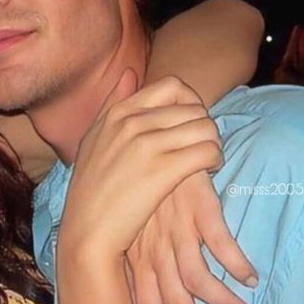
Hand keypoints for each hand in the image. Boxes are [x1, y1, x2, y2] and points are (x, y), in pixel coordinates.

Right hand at [58, 74, 223, 265]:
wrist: (88, 230)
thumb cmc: (92, 189)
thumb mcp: (93, 138)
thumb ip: (112, 103)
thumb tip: (130, 72)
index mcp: (117, 113)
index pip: (171, 86)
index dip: (190, 103)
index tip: (188, 125)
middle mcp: (131, 123)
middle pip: (193, 107)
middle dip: (204, 126)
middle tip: (199, 147)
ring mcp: (146, 145)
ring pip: (206, 127)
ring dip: (213, 143)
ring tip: (205, 160)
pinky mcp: (163, 171)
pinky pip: (208, 151)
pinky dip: (215, 161)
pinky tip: (206, 173)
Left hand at [127, 170, 257, 303]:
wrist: (144, 141)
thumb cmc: (133, 186)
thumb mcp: (124, 226)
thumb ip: (129, 259)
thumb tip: (131, 295)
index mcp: (131, 255)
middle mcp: (151, 247)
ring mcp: (173, 227)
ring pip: (199, 280)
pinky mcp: (195, 207)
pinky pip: (220, 242)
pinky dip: (236, 262)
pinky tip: (250, 277)